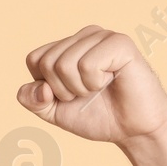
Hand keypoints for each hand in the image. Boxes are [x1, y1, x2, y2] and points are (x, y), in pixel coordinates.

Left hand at [17, 25, 166, 145]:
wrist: (133, 129)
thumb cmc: (98, 116)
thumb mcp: (54, 112)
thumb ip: (33, 100)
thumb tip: (40, 88)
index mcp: (67, 46)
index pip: (34, 59)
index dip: (46, 87)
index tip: (69, 95)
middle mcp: (83, 36)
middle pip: (46, 62)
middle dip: (63, 91)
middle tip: (88, 94)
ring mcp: (102, 36)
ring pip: (64, 64)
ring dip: (81, 88)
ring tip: (100, 88)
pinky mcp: (119, 43)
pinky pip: (87, 64)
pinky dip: (95, 83)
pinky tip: (112, 80)